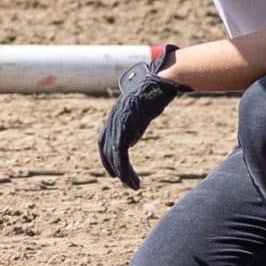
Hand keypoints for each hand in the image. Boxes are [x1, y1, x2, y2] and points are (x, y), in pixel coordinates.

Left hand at [98, 44, 188, 189]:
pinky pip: (120, 152)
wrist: (161, 79)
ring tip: (133, 186)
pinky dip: (124, 168)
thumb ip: (133, 127)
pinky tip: (131, 178)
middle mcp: (112, 118)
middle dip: (113, 167)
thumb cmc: (155, 92)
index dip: (106, 156)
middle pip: (105, 148)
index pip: (104, 139)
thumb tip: (129, 143)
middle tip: (126, 182)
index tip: (114, 171)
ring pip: (114, 153)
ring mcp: (118, 121)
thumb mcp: (141, 113)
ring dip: (122, 173)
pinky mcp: (126, 124)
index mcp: (115, 114)